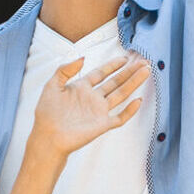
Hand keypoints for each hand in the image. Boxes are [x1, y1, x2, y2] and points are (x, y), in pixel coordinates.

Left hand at [30, 56, 150, 156]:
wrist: (47, 136)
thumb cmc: (46, 112)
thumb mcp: (52, 85)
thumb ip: (65, 69)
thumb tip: (82, 57)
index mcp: (81, 88)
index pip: (100, 73)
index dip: (113, 65)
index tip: (125, 57)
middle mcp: (92, 98)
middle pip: (115, 82)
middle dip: (129, 72)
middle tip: (144, 62)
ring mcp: (99, 111)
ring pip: (121, 94)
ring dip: (133, 83)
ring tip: (146, 72)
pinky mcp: (102, 125)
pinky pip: (120, 117)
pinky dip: (129, 110)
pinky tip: (138, 100)